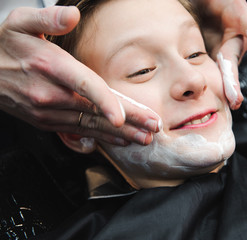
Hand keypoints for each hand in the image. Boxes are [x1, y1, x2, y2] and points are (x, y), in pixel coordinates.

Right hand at [0, 6, 160, 145]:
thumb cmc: (6, 45)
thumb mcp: (21, 22)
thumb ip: (48, 19)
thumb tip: (72, 16)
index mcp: (50, 67)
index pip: (84, 86)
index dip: (105, 102)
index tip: (123, 118)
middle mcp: (50, 94)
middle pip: (95, 111)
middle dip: (128, 122)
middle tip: (153, 128)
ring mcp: (48, 112)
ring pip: (90, 126)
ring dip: (119, 134)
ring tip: (143, 138)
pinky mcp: (46, 122)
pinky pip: (77, 132)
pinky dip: (99, 137)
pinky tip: (117, 140)